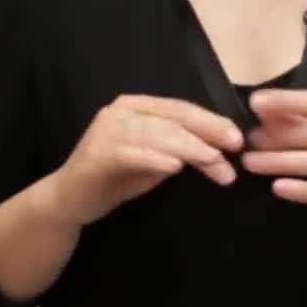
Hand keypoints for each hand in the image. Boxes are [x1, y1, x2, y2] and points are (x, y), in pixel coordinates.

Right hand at [48, 94, 243, 225]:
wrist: (68, 200)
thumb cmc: (115, 178)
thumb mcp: (156, 161)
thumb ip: (182, 150)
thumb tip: (222, 151)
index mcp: (136, 106)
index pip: (181, 109)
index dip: (211, 121)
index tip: (238, 138)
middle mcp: (121, 111)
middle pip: (174, 119)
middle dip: (208, 134)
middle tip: (235, 151)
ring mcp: (108, 130)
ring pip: (159, 134)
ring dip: (192, 149)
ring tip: (216, 164)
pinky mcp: (99, 154)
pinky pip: (135, 153)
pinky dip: (157, 159)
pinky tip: (177, 167)